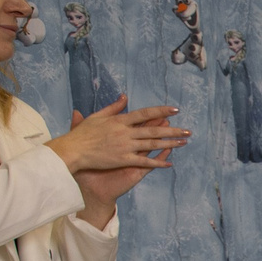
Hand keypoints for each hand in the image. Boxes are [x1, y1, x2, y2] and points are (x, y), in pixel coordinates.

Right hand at [48, 98, 188, 182]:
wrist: (72, 150)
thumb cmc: (82, 134)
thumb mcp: (97, 117)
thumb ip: (113, 107)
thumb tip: (125, 97)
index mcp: (119, 121)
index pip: (144, 113)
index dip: (161, 111)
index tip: (175, 109)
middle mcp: (125, 132)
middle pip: (153, 130)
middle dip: (173, 130)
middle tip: (189, 131)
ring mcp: (125, 146)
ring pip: (152, 144)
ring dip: (170, 143)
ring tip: (184, 142)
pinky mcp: (123, 159)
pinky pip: (143, 161)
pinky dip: (156, 163)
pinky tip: (169, 163)